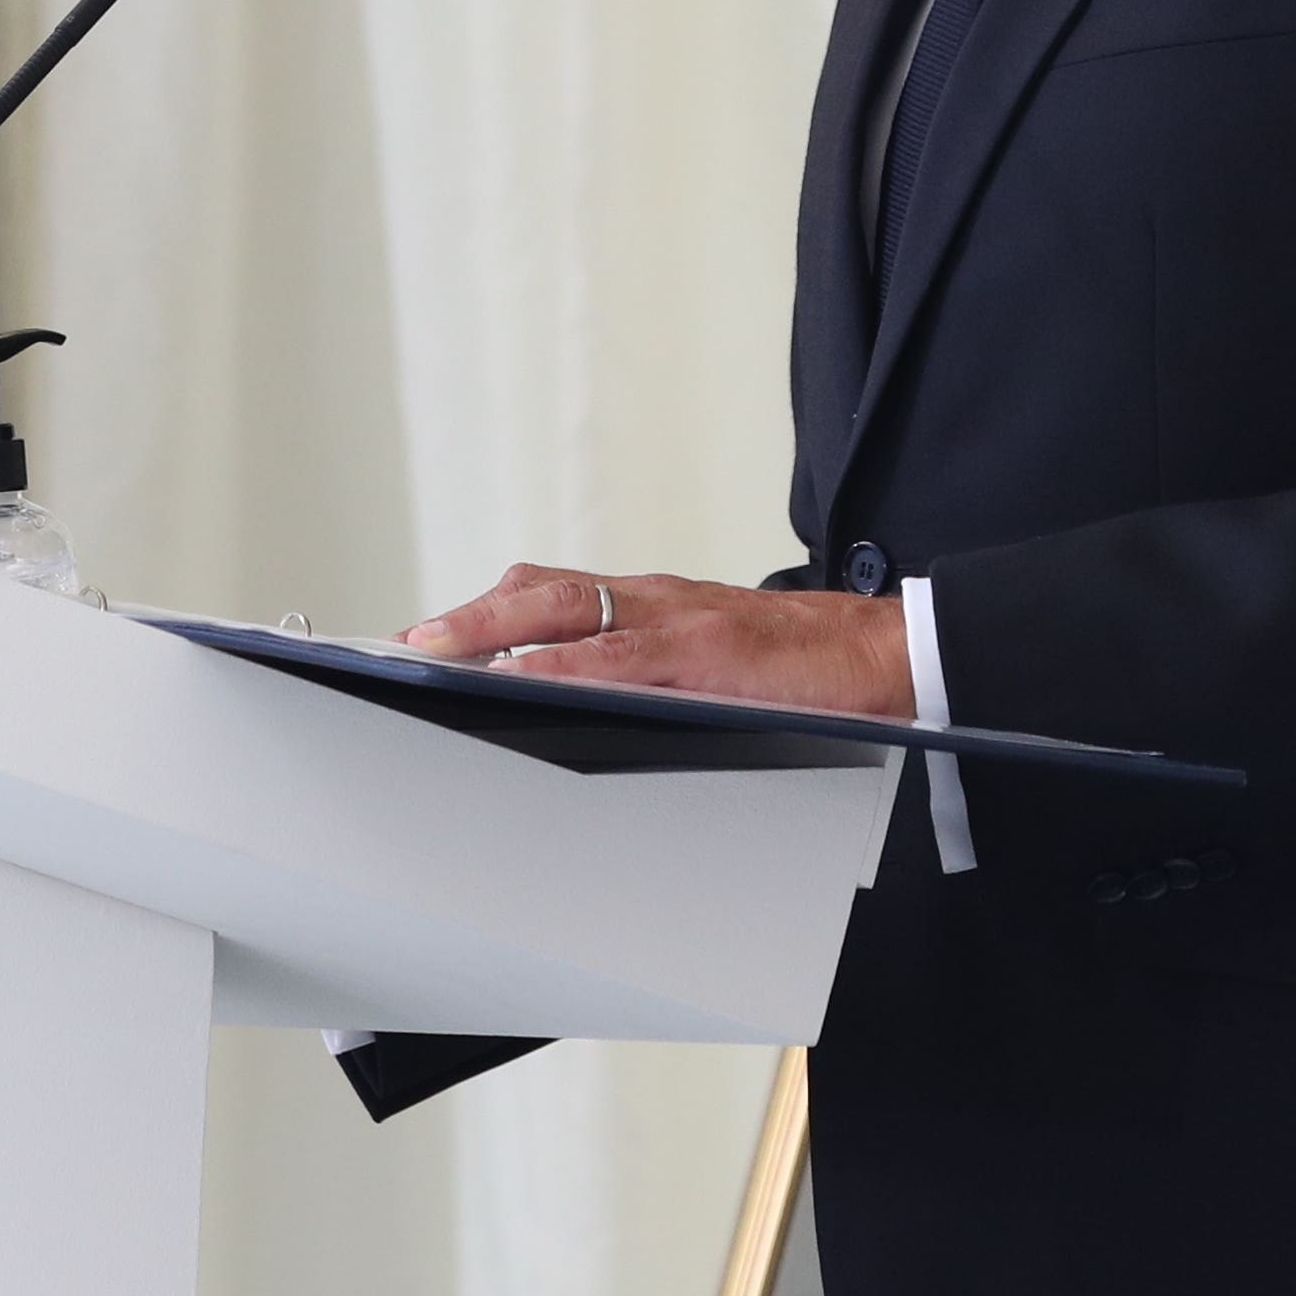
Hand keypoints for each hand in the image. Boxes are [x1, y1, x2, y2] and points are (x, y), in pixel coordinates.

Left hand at [403, 562, 916, 721]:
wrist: (886, 658)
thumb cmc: (803, 671)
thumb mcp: (712, 664)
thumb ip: (649, 674)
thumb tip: (577, 703)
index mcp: (654, 604)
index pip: (553, 593)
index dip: (488, 611)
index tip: (432, 634)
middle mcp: (655, 600)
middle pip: (539, 592)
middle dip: (468, 617)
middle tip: (409, 641)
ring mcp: (677, 620)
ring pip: (563, 611)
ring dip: (491, 630)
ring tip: (436, 651)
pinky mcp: (706, 652)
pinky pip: (617, 656)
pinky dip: (561, 665)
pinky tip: (520, 678)